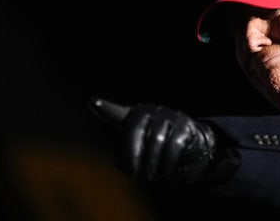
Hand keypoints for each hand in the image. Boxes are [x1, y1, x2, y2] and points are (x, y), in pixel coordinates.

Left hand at [88, 97, 216, 183]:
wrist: (187, 142)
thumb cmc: (155, 145)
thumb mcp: (138, 150)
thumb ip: (125, 156)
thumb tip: (122, 166)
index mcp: (134, 116)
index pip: (117, 113)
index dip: (105, 108)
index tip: (92, 102)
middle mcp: (150, 111)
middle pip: (135, 131)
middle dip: (133, 156)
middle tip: (134, 176)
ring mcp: (169, 115)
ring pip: (156, 140)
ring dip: (151, 163)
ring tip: (148, 177)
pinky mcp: (185, 125)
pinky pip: (174, 145)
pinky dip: (167, 162)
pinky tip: (164, 172)